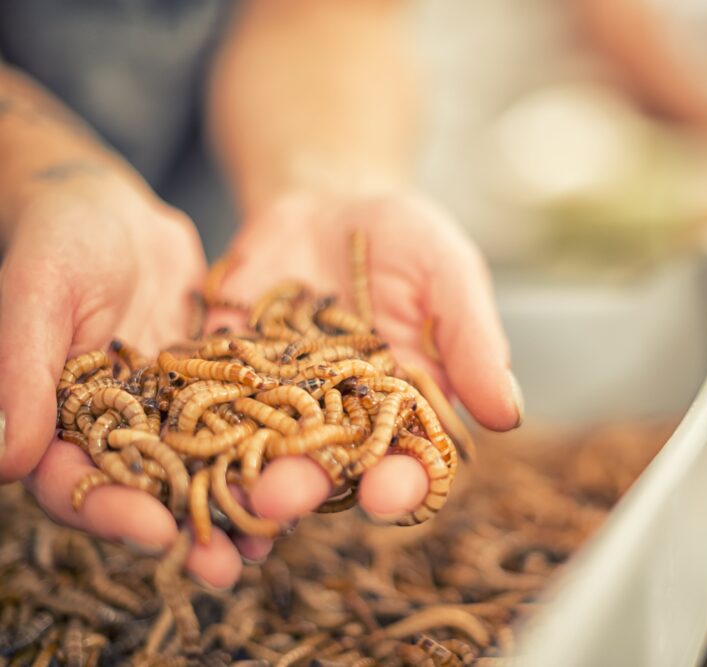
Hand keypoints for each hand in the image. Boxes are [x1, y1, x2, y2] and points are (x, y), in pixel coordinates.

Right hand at [0, 177, 239, 585]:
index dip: (110, 510)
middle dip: (186, 528)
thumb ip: (21, 368)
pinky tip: (302, 476)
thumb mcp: (39, 293)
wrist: (113, 213)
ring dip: (232, 506)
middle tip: (227, 568)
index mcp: (58, 422)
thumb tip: (4, 460)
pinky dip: (263, 453)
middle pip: (147, 492)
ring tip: (272, 542)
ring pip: (200, 470)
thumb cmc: (59, 243)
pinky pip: (239, 428)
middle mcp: (116, 431)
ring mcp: (167, 415)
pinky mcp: (213, 392)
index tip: (154, 530)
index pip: (76, 481)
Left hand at [210, 189, 521, 544]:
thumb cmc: (404, 240)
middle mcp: (341, 424)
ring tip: (226, 487)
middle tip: (283, 497)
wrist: (328, 200)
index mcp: (405, 412)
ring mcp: (279, 406)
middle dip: (306, 490)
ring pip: (261, 454)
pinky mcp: (225, 379)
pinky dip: (192, 433)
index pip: (410, 464)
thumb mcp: (448, 275)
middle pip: (326, 473)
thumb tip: (507, 414)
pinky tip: (173, 452)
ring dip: (241, 476)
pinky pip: (206, 411)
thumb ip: (474, 341)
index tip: (392, 493)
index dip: (403, 485)